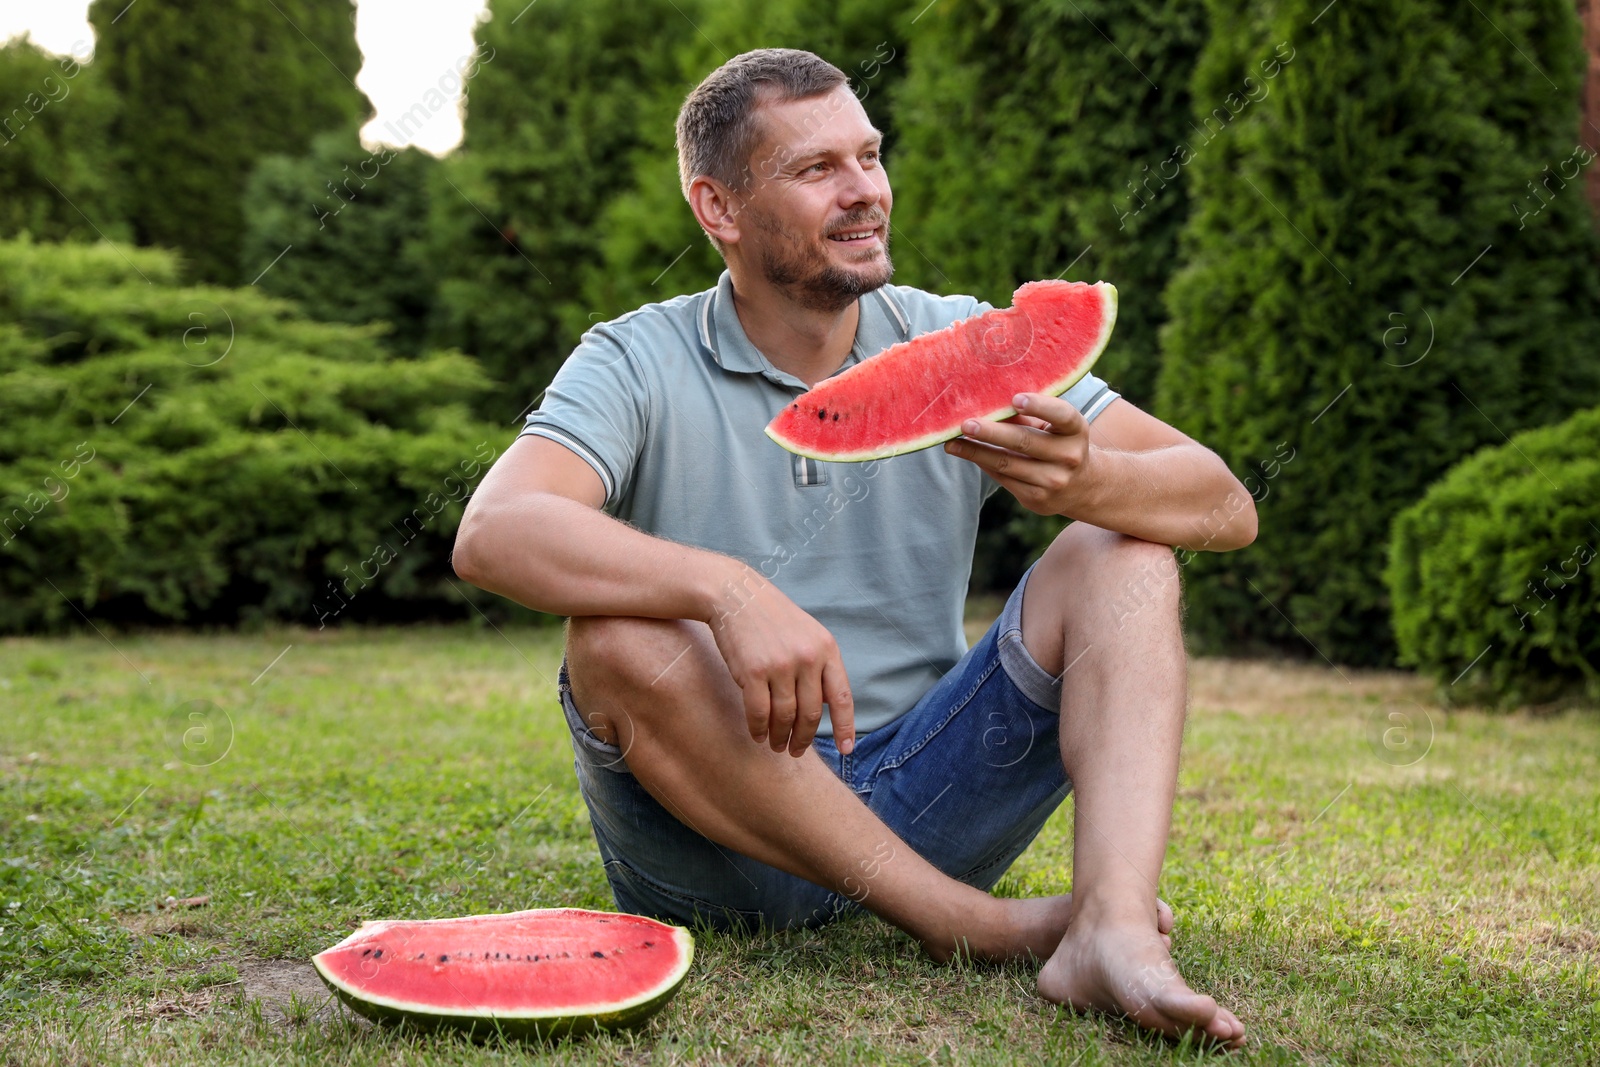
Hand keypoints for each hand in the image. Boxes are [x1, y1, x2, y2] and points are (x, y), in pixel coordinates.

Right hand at [703, 564, 855, 756]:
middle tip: (795, 751)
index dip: (846, 727)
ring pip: (785, 716)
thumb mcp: (807, 634)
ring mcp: (781, 664)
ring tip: (776, 745)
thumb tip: (828, 705)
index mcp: (827, 648)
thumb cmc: (771, 618)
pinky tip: (758, 735)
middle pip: (812, 713)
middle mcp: (808, 657)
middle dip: (804, 738)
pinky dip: (759, 729)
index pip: (842, 696)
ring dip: (780, 737)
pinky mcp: (753, 671)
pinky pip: (759, 712)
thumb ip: (819, 666)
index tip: (846, 751)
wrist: (735, 594)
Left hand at [943, 392, 1091, 514]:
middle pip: (1024, 442)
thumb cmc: (1059, 443)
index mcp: (1076, 430)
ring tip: (952, 443)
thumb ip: (1028, 416)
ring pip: (1007, 464)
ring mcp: (1054, 481)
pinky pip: (1003, 479)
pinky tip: (967, 454)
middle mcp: (1069, 457)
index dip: (1040, 406)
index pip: (1062, 415)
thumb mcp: (1054, 427)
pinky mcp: (1037, 499)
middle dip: (991, 432)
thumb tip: (986, 403)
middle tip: (966, 424)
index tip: (1015, 399)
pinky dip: (983, 464)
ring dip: (976, 452)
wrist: (1083, 487)